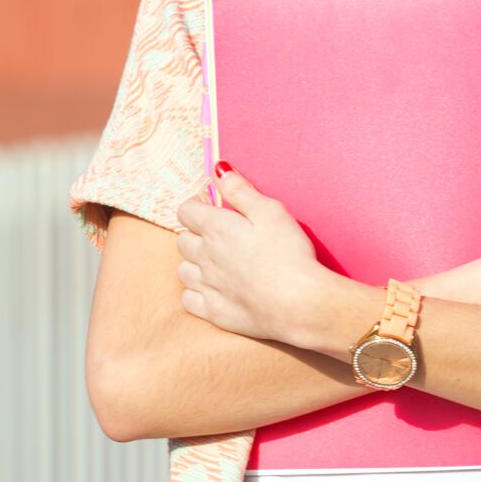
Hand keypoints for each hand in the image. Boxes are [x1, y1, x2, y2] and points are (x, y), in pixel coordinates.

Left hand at [175, 167, 339, 343]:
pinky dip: (196, 291)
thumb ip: (241, 190)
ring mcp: (206, 285)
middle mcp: (203, 256)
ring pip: (183, 270)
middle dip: (196, 233)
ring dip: (194, 263)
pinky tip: (213, 288)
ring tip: (216, 262)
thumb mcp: (271, 212)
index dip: (197, 205)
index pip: (186, 211)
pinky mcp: (213, 311)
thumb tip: (218, 169)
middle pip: (182, 240)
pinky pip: (189, 299)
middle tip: (219, 234)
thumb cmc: (289, 253)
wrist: (297, 302)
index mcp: (215, 229)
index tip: (212, 205)